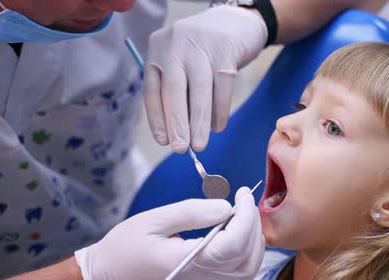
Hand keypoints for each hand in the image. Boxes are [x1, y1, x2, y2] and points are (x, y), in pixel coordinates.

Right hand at [74, 187, 264, 279]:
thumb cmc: (124, 249)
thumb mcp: (155, 221)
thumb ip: (193, 212)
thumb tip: (227, 207)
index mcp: (188, 265)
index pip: (234, 244)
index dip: (246, 216)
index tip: (243, 193)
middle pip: (247, 259)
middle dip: (253, 226)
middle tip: (245, 202)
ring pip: (247, 274)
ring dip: (254, 245)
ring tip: (245, 219)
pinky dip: (246, 259)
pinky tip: (239, 240)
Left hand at [144, 6, 266, 152]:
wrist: (237, 22)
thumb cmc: (205, 52)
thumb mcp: (183, 63)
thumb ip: (178, 91)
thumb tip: (178, 132)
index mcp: (158, 48)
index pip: (152, 89)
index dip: (157, 118)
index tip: (163, 141)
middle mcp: (176, 44)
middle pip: (173, 90)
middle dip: (176, 123)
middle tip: (180, 148)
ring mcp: (201, 45)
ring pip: (199, 91)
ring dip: (199, 122)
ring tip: (200, 145)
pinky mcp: (226, 50)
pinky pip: (222, 87)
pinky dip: (220, 111)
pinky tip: (218, 126)